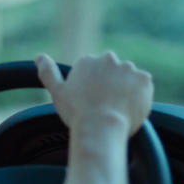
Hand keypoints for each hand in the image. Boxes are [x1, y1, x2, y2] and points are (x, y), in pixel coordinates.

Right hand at [35, 51, 152, 135]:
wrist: (101, 127)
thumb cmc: (77, 113)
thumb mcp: (57, 92)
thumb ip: (48, 72)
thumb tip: (39, 56)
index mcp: (88, 60)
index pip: (94, 71)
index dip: (94, 88)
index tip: (93, 102)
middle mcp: (109, 59)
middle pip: (112, 71)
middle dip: (111, 85)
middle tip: (107, 106)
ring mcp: (128, 68)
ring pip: (129, 77)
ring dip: (126, 88)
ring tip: (119, 109)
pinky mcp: (144, 79)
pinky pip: (144, 85)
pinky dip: (140, 94)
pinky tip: (131, 107)